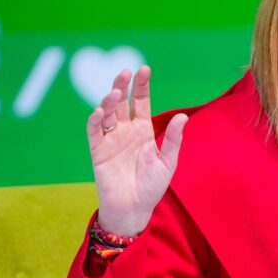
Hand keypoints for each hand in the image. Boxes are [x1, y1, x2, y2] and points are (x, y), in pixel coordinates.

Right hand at [87, 65, 187, 235]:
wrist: (134, 209)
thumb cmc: (152, 186)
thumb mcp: (168, 161)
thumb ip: (173, 139)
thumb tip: (182, 117)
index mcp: (143, 130)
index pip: (141, 102)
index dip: (142, 86)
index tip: (144, 69)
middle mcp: (126, 131)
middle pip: (122, 102)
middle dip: (123, 86)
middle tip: (126, 71)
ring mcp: (111, 140)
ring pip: (107, 114)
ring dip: (109, 101)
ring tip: (115, 92)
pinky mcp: (98, 152)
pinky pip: (95, 133)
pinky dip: (95, 121)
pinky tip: (99, 111)